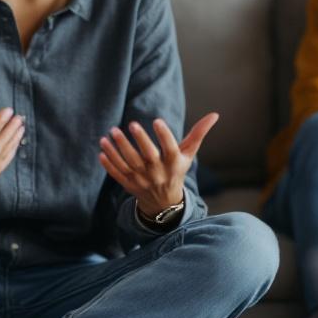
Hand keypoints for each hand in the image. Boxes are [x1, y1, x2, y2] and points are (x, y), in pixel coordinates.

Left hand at [98, 113, 218, 217]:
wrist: (164, 202)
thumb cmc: (177, 170)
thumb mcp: (188, 154)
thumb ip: (198, 134)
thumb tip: (215, 115)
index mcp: (173, 163)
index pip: (170, 149)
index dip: (164, 135)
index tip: (157, 120)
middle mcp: (157, 172)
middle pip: (147, 156)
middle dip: (139, 140)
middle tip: (132, 124)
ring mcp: (142, 179)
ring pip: (128, 163)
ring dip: (118, 148)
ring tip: (111, 132)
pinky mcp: (128, 184)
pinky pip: (117, 173)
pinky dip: (109, 162)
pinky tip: (102, 147)